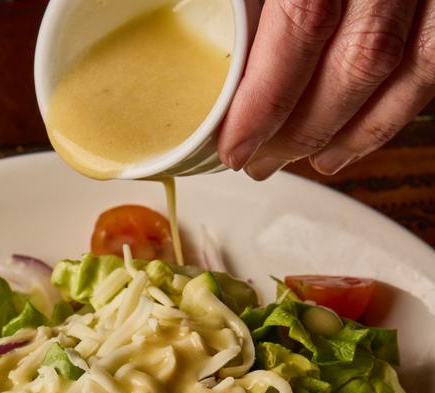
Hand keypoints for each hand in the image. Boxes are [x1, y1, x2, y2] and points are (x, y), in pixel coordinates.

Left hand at [218, 0, 434, 179]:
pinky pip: (434, 60)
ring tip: (309, 162)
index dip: (265, 101)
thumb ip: (243, 0)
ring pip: (406, 67)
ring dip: (351, 131)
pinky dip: (394, 110)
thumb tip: (193, 40)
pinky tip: (356, 137)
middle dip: (300, 131)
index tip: (234, 148)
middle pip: (355, 61)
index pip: (302, 25)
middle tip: (259, 164)